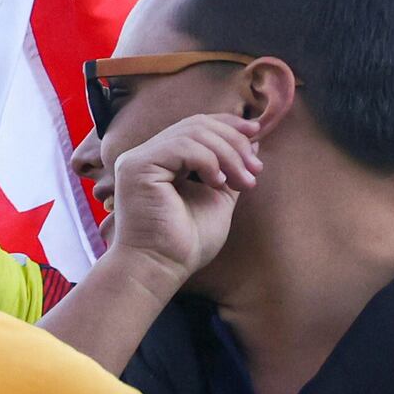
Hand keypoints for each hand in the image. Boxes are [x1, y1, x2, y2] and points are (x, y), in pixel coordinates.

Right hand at [94, 108, 257, 283]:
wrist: (162, 268)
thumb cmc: (186, 243)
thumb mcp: (218, 198)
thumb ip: (230, 168)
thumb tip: (252, 139)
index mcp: (162, 161)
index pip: (196, 126)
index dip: (228, 124)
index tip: (256, 135)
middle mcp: (146, 155)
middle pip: (198, 124)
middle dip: (234, 142)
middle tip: (254, 169)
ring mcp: (138, 160)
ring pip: (193, 133)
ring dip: (227, 154)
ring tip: (242, 182)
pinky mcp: (137, 167)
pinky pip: (182, 147)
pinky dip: (208, 161)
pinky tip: (217, 183)